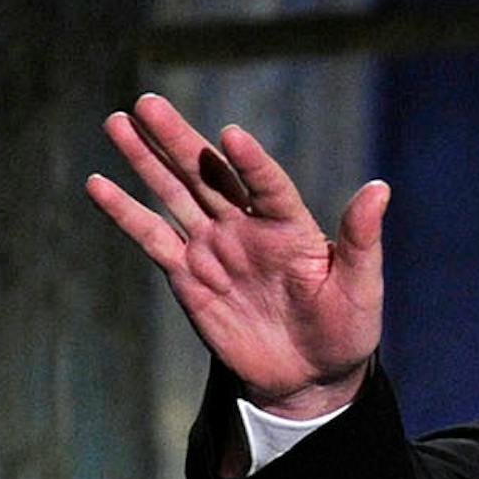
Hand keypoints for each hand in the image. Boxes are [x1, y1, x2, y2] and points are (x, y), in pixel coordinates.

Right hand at [87, 92, 386, 418]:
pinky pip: (153, 238)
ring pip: (175, 195)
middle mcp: (248, 227)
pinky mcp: (188, 276)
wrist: (310, 376)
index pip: (267, 184)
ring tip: (118, 122)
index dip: (251, 162)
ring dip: (146, 160)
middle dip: (178, 140)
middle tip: (149, 102)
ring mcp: (215, 249)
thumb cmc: (344, 329)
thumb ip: (362, 239)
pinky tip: (98, 184)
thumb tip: (380, 187)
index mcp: (291, 225)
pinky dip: (126, 212)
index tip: (233, 136)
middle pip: (208, 175)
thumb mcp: (361, 287)